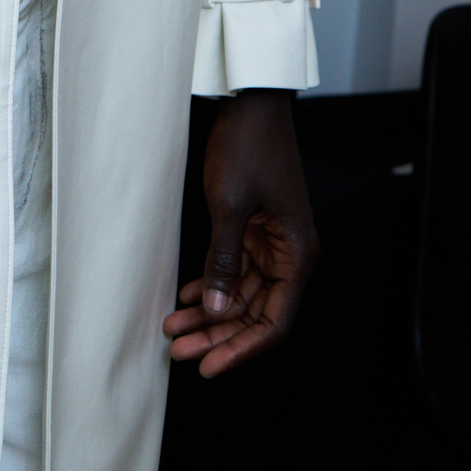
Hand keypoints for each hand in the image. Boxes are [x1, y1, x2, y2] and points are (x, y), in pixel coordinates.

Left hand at [163, 90, 318, 378]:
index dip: (241, 350)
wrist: (252, 103)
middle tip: (179, 351)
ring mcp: (272, 243)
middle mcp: (290, 255)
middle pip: (255, 314)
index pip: (274, 322)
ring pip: (241, 295)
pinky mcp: (254, 230)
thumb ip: (223, 260)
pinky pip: (234, 271)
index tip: (209, 367)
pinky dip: (211, 286)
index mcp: (297, 255)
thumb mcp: (228, 205)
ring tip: (173, 330)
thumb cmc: (248, 147)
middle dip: (217, 337)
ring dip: (209, 314)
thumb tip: (219, 311)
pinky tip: (186, 298)